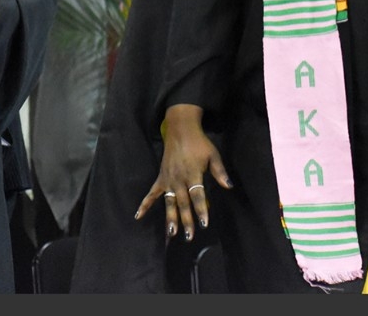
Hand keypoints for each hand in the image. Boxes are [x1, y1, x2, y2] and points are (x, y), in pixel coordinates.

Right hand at [134, 104, 232, 241]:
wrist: (181, 131)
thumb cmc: (200, 144)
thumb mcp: (213, 155)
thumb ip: (220, 172)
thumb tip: (229, 186)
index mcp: (193, 175)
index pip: (198, 196)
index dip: (201, 210)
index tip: (204, 224)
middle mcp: (179, 180)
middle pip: (183, 204)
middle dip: (187, 220)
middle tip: (189, 236)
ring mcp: (168, 180)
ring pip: (169, 203)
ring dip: (170, 218)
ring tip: (171, 233)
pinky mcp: (160, 178)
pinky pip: (152, 193)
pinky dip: (145, 204)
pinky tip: (138, 216)